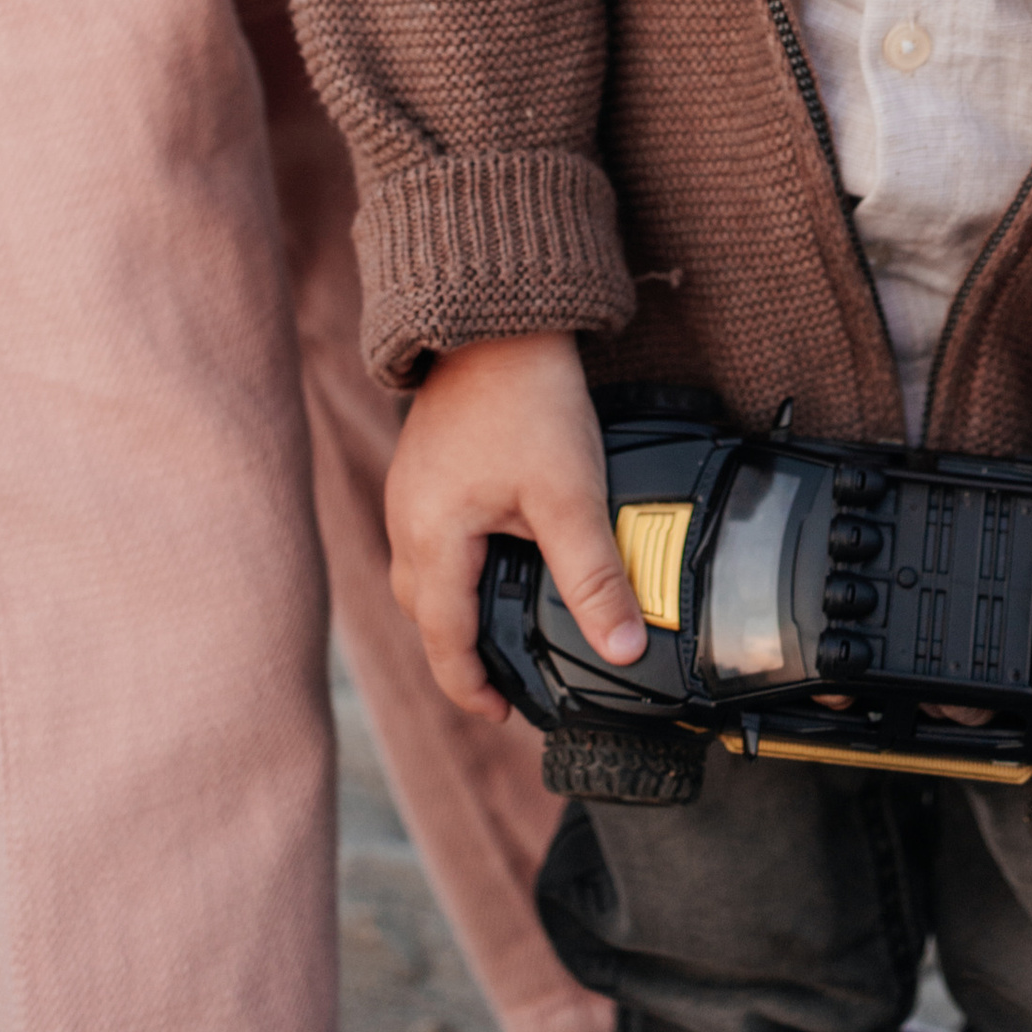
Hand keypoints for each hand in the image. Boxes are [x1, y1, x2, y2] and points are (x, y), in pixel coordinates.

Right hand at [384, 331, 643, 715]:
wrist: (498, 317)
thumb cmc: (528, 399)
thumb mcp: (570, 496)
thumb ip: (595, 577)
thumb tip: (624, 648)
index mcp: (433, 539)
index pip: (445, 642)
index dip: (473, 688)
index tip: (505, 714)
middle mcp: (407, 520)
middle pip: (424, 614)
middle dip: (460, 653)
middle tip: (506, 677)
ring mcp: (409, 490)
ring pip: (422, 575)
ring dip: (454, 608)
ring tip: (501, 624)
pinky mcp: (424, 465)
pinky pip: (428, 537)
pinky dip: (453, 565)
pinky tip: (491, 557)